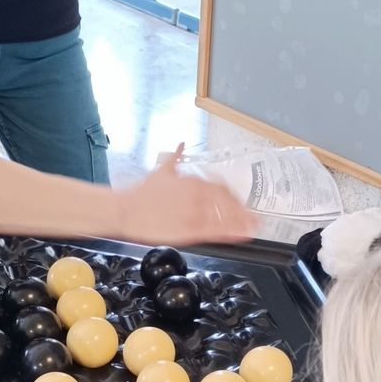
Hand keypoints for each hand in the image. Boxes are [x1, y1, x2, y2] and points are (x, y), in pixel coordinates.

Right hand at [115, 144, 257, 244]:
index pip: (222, 189)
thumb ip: (176, 158)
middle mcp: (198, 196)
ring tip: (254, 228)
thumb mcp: (162, 170)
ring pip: (226, 217)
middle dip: (243, 210)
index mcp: (193, 181)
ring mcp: (196, 213)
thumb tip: (182, 146)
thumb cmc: (142, 193)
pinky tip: (241, 235)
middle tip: (254, 217)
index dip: (234, 198)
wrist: (127, 210)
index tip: (240, 203)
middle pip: (228, 203)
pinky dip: (232, 233)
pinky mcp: (190, 230)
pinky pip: (216, 231)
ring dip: (242, 222)